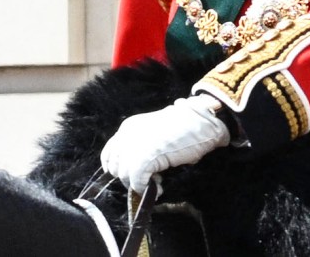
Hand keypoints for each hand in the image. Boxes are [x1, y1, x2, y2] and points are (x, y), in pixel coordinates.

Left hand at [100, 93, 229, 194]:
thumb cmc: (183, 125)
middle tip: (146, 179)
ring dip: (139, 184)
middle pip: (116, 167)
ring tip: (156, 182)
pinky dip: (146, 189)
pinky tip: (159, 187)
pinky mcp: (143, 159)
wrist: (199, 120)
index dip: (116, 168)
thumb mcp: (155, 130)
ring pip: (125, 176)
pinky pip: (137, 183)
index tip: (127, 175)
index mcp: (129, 126)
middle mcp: (127, 135)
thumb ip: (141, 143)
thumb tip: (134, 166)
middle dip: (129, 177)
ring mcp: (133, 147)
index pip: (109, 152)